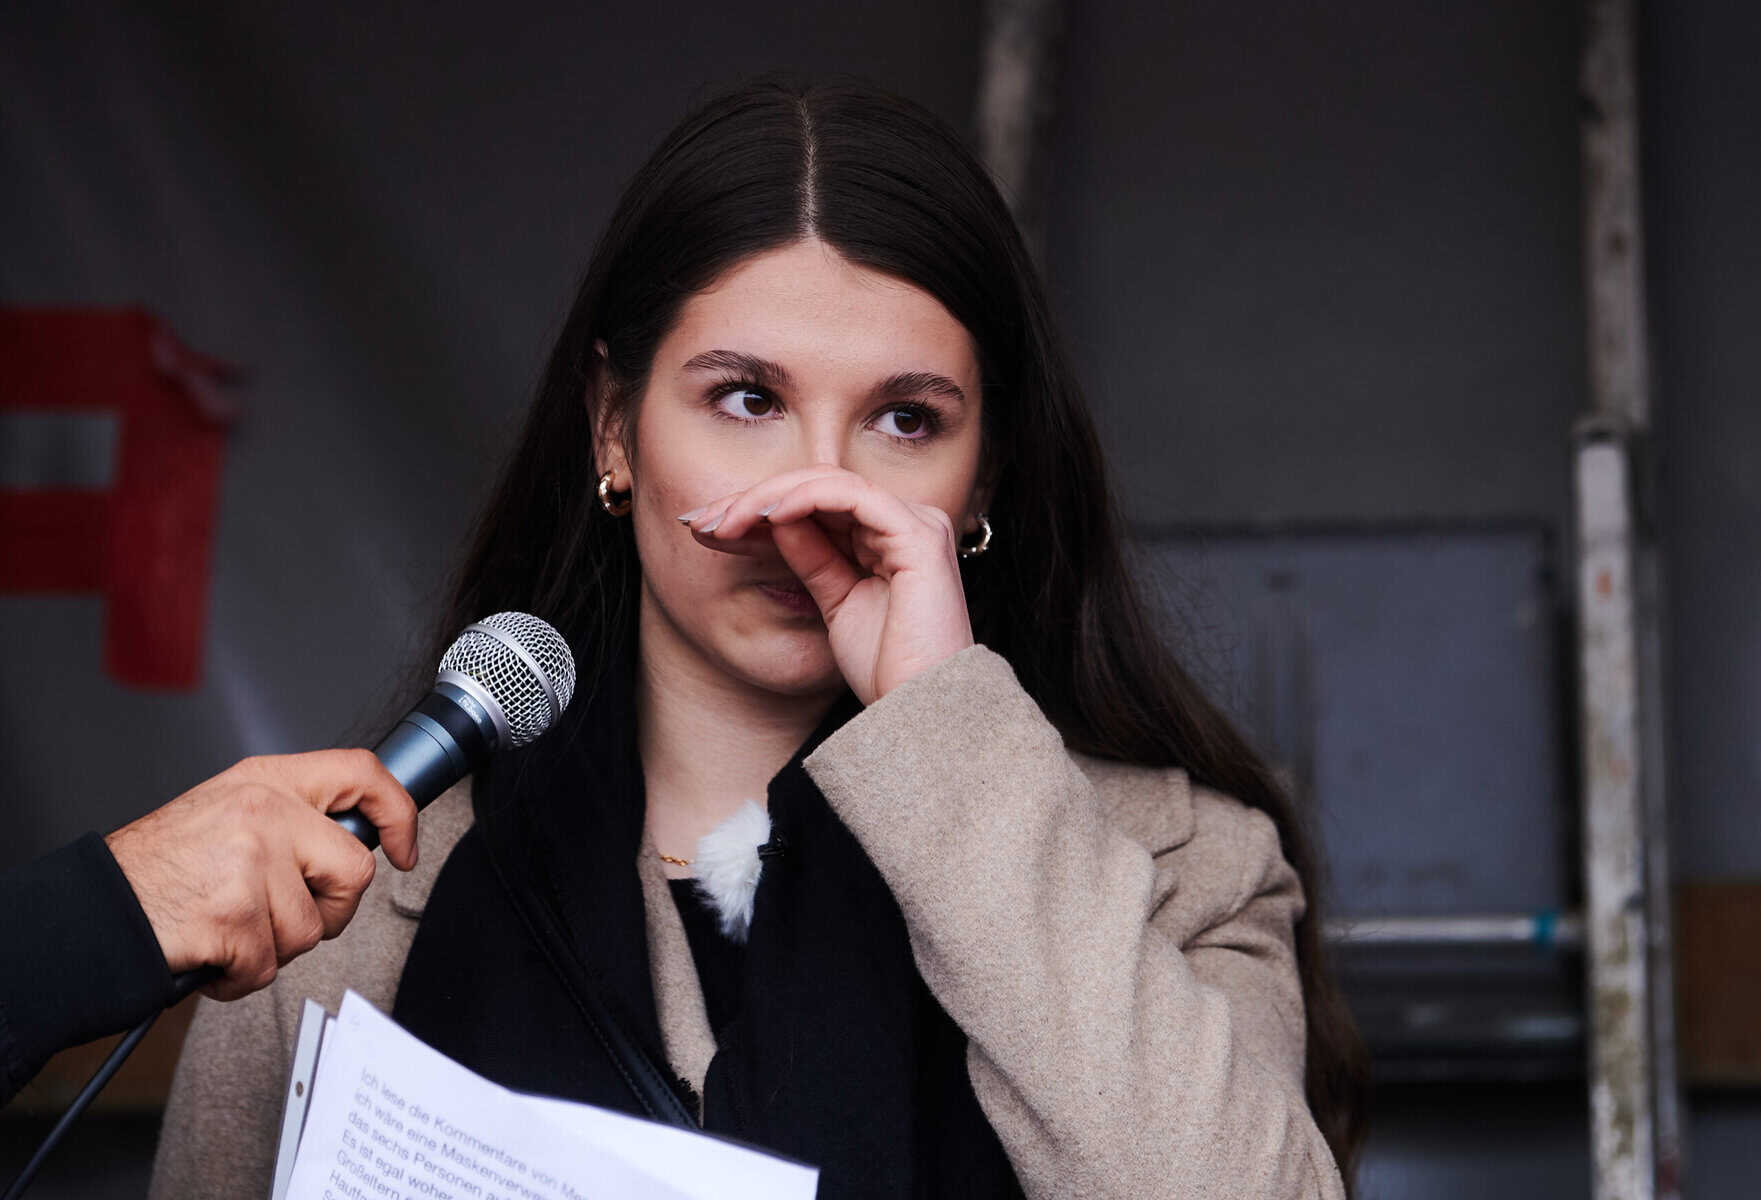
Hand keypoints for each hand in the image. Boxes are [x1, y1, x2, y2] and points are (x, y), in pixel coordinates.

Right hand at [103, 750, 417, 999]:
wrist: (92, 912)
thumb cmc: (158, 871)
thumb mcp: (227, 814)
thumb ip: (289, 819)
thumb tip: (352, 843)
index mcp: (266, 781)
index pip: (361, 773)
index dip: (398, 813)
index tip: (405, 849)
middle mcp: (264, 811)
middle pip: (353, 872)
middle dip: (329, 911)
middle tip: (281, 918)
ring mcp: (251, 861)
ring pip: (311, 929)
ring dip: (272, 948)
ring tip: (227, 930)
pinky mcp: (235, 913)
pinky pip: (269, 966)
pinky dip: (240, 976)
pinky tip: (210, 954)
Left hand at [682, 466, 974, 703]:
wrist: (921, 711)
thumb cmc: (888, 669)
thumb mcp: (835, 602)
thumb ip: (812, 556)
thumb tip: (775, 518)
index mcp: (891, 538)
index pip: (817, 505)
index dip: (758, 512)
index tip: (706, 529)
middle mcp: (907, 521)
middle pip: (818, 488)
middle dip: (753, 501)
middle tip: (700, 521)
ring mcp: (916, 522)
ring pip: (829, 483)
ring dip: (768, 497)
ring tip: (724, 521)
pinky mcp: (918, 533)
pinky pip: (850, 496)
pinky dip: (803, 498)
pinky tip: (766, 514)